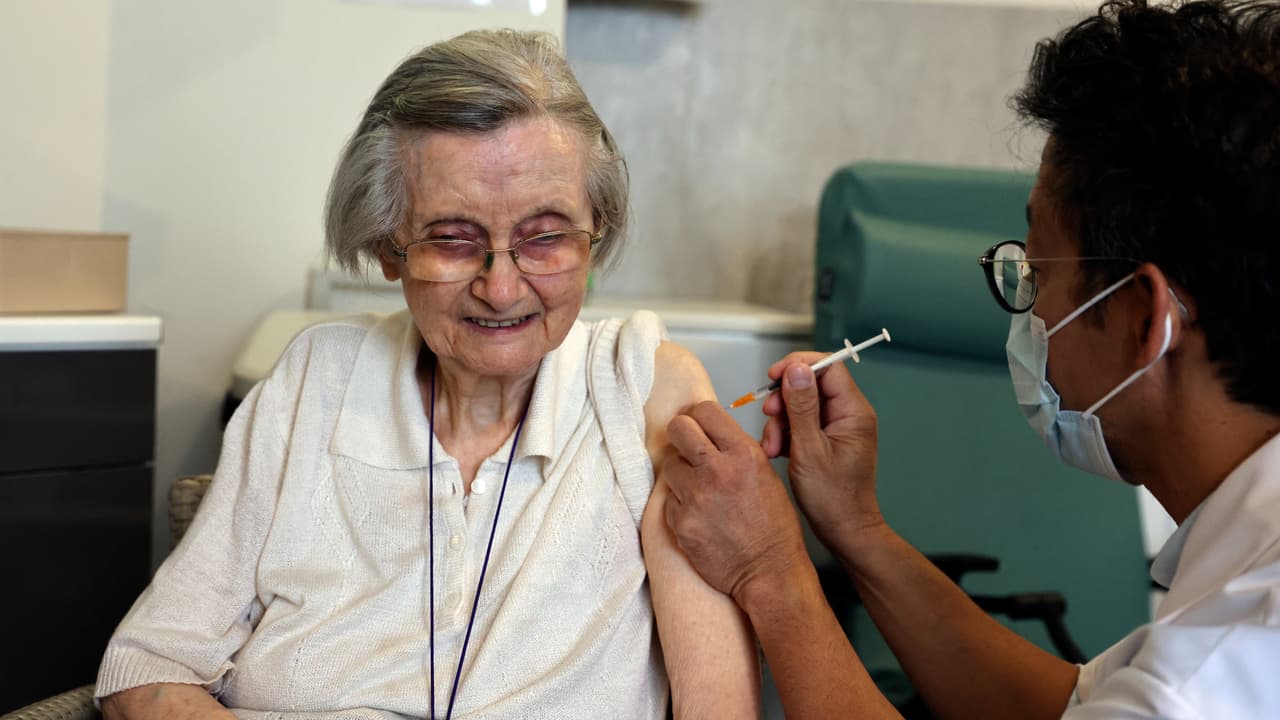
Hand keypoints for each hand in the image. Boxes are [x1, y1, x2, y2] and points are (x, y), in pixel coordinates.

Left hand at [662, 401, 811, 604]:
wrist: (768, 572)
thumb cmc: (773, 527)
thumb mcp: (766, 475)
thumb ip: (736, 451)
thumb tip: (709, 433)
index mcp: (744, 454)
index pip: (704, 410)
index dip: (699, 416)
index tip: (699, 425)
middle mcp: (718, 471)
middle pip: (678, 427)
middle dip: (682, 435)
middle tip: (688, 448)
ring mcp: (695, 497)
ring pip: (669, 464)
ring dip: (680, 473)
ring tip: (699, 489)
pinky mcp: (680, 522)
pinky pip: (668, 498)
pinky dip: (679, 503)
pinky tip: (699, 514)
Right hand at [760, 355, 883, 549]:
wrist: (844, 530)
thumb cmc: (833, 499)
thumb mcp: (809, 449)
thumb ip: (801, 407)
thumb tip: (797, 370)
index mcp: (854, 412)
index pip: (828, 367)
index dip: (798, 367)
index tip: (774, 377)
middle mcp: (849, 415)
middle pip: (811, 385)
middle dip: (784, 400)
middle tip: (769, 415)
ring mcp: (838, 427)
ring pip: (802, 405)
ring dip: (781, 421)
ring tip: (772, 446)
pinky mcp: (827, 439)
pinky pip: (801, 423)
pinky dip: (785, 434)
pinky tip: (777, 451)